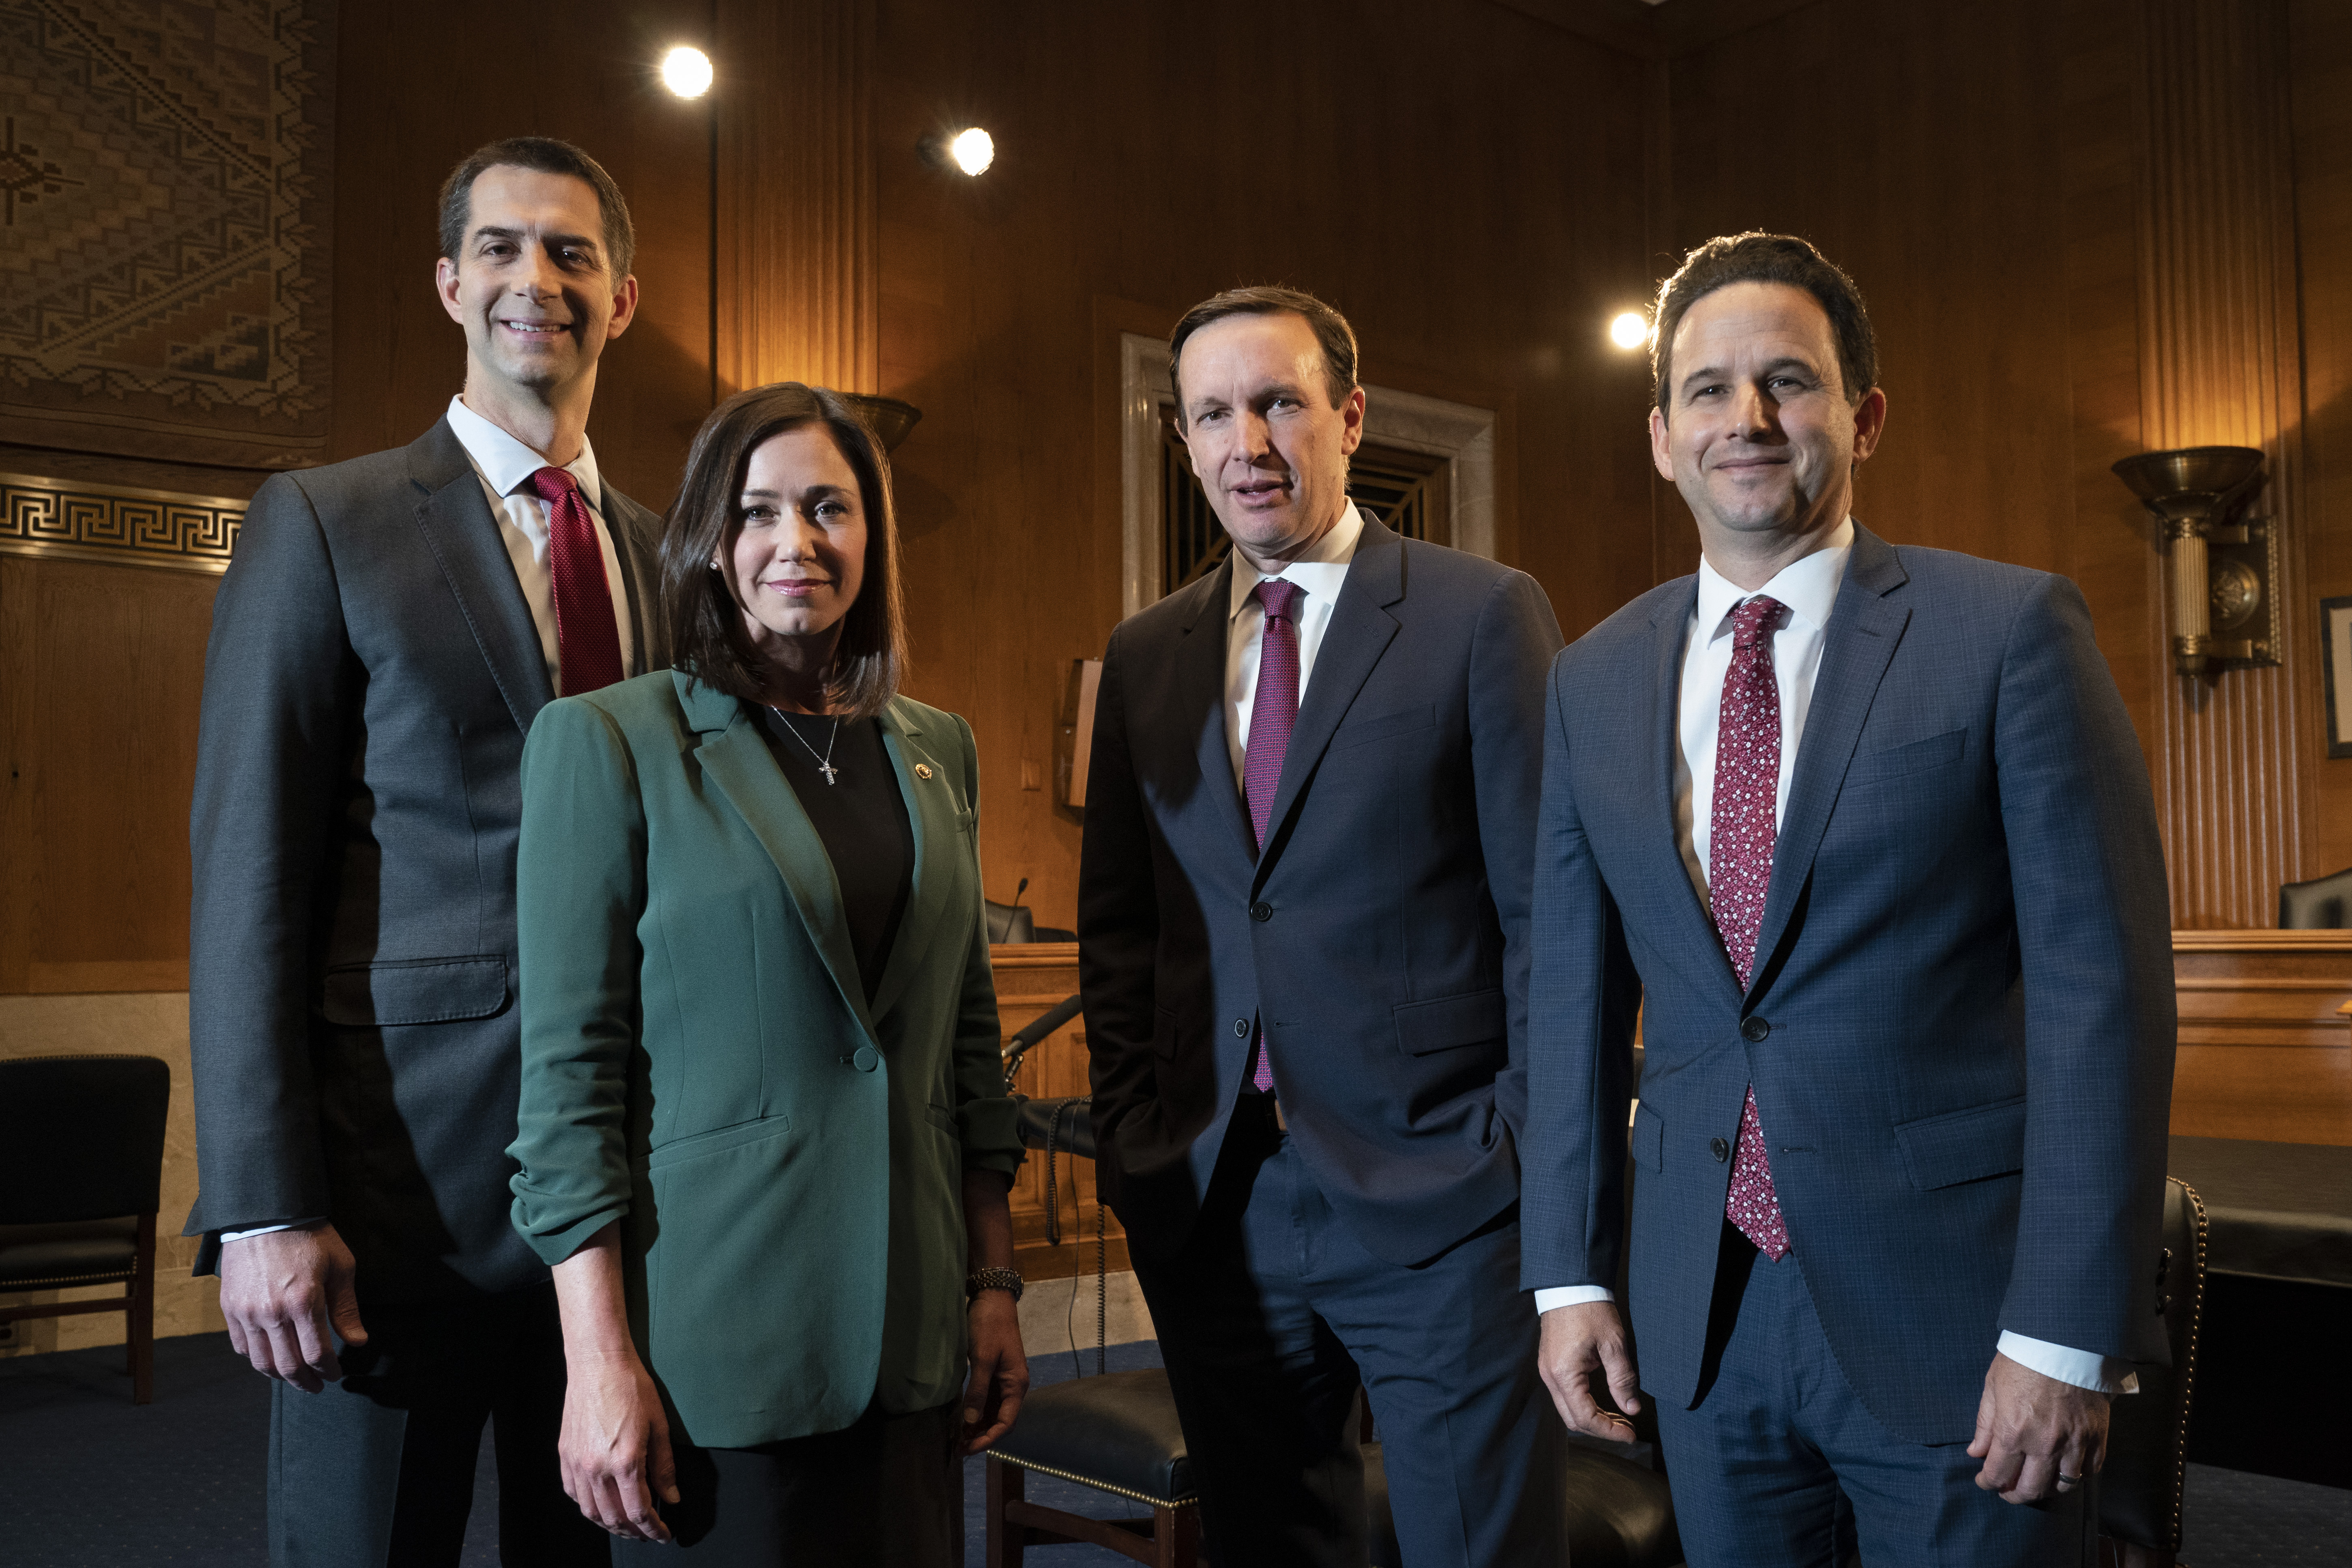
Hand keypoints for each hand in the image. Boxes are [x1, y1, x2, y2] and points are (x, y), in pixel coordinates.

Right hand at [218, 1223, 366, 1392]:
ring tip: (295, 1378)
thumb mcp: (340, 1266)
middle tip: (317, 1386)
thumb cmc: (310, 1236)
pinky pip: (241, 1346)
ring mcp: (247, 1312)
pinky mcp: (230, 1307)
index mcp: (304, 1303)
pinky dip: (256, 1359)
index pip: (317, 1354)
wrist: (267, 1213)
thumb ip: (347, 1308)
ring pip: (261, 1362)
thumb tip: (359, 1341)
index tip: (336, 1374)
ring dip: (280, 1376)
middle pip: (288, 1365)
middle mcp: (272, 1313)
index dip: (329, 1370)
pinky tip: (270, 1358)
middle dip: (306, 1382)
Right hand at [559, 1346, 677, 1541]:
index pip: (639, 1512)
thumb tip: (672, 1498)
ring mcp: (577, 1463)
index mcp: (625, 1462)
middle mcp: (597, 1468)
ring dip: (610, 1524)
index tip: (663, 1536)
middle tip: (648, 1534)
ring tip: (626, 1526)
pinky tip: (601, 1505)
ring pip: (591, 1511)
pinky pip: (573, 1493)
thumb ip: (664, 1467)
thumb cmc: (631, 1387)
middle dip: (634, 1532)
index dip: (653, 1529)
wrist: (598, 1363)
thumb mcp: (659, 1425)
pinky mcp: (565, 1455)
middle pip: (614, 1518)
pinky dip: (588, 1507)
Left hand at [962, 1292, 1028, 1453]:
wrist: (992, 1299)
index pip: (1006, 1422)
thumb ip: (978, 1390)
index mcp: (1016, 1384)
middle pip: (1000, 1421)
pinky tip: (961, 1421)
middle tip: (959, 1450)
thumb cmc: (990, 1325)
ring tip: (958, 1441)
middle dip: (981, 1437)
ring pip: (993, 1413)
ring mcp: (1003, 1381)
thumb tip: (970, 1420)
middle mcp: (1013, 1386)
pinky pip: (986, 1401)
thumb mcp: (982, 1358)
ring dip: (977, 1428)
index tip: (969, 1449)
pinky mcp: (993, 1374)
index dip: (989, 1439)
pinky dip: (975, 1413)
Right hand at [1538, 1300, 1642, 1441]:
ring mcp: (1548, 1370)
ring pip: (1568, 1409)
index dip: (1609, 1431)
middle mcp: (1550, 1376)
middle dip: (1601, 1429)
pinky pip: (1566, 1395)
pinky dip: (1584, 1404)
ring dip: (1593, 1417)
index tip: (1631, 1434)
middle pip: (1573, 1419)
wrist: (1569, 1284)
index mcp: (1564, 1373)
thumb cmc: (1590, 1309)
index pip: (1585, 1417)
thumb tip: (1632, 1409)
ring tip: (1619, 1417)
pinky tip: (1603, 1402)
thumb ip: (1622, 1379)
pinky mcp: (1551, 1364)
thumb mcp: (1613, 1344)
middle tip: (1627, 1429)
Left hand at [1968, 1351, 2110, 1503]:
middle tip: (2008, 1491)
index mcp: (2013, 1432)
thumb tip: (1976, 1452)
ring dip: (2046, 1490)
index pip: (1998, 1473)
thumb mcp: (1992, 1388)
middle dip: (2015, 1495)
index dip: (1987, 1482)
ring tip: (2036, 1484)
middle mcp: (2044, 1444)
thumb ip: (1985, 1424)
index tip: (1984, 1482)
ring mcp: (2074, 1443)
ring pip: (2062, 1485)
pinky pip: (2090, 1470)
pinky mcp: (2096, 1437)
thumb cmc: (2023, 1361)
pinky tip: (2065, 1472)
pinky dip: (2077, 1476)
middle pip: (2031, 1488)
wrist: (2063, 1342)